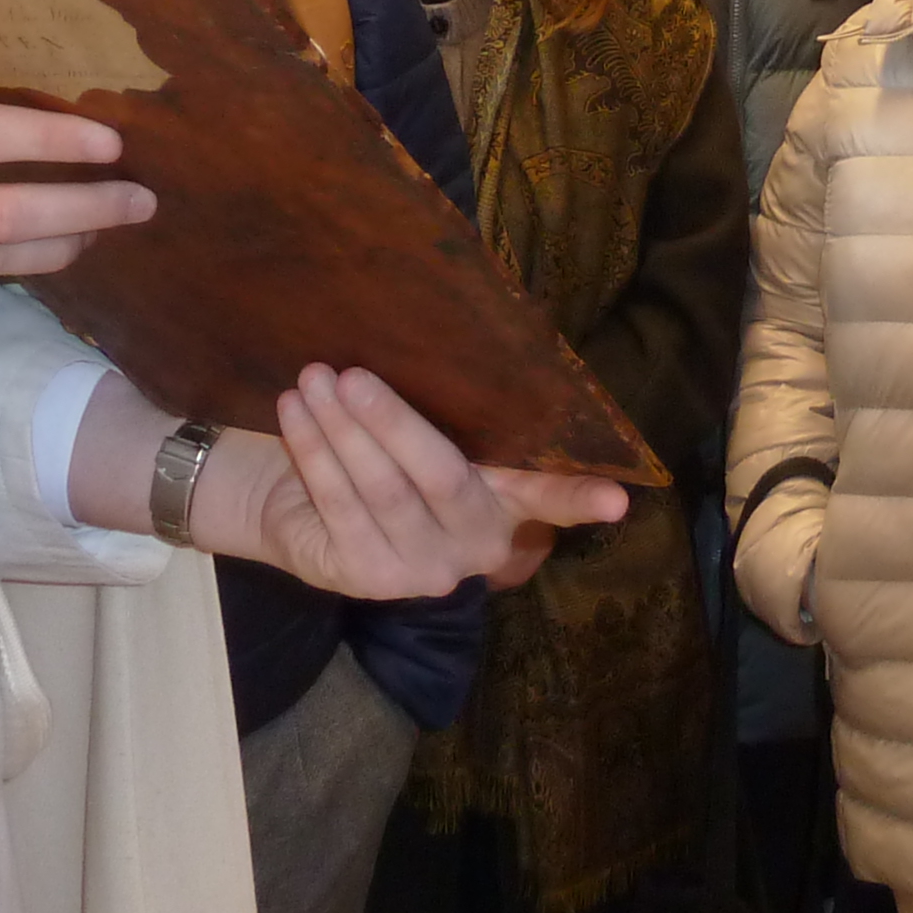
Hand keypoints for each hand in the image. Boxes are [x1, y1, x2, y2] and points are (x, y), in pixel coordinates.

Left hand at [76, 365, 629, 595]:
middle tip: (354, 373)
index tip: (617, 502)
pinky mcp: (364, 577)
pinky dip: (314, 452)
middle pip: (440, 478)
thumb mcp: (431, 435)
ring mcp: (419, 569)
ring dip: (342, 430)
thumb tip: (466, 336)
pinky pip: (337, 504)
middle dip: (393, 423)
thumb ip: (455, 411)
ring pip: (380, 490)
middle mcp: (473, 546)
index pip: (551, 501)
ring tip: (315, 378)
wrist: (308, 511)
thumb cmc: (387, 457)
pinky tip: (295, 411)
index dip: (580, 499)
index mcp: (507, 504)